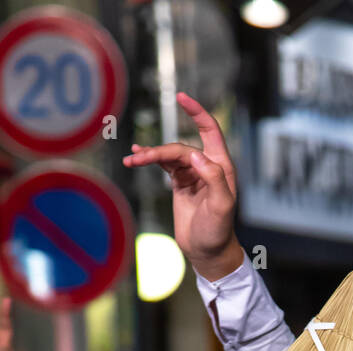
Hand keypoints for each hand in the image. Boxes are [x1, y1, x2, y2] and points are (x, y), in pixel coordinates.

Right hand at [123, 93, 241, 280]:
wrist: (208, 251)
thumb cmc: (218, 231)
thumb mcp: (221, 206)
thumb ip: (213, 178)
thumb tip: (196, 155)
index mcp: (221, 166)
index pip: (210, 130)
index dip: (197, 112)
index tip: (182, 97)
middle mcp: (208, 166)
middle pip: (180, 148)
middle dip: (159, 151)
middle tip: (139, 159)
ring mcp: (193, 174)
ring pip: (169, 156)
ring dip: (150, 156)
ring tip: (132, 161)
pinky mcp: (180, 183)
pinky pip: (164, 165)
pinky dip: (150, 160)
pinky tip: (136, 156)